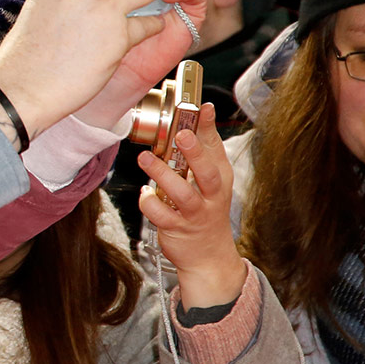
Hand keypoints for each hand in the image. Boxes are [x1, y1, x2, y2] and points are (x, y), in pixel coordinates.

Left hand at [138, 104, 245, 309]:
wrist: (208, 255)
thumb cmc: (205, 211)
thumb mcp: (211, 182)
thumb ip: (204, 151)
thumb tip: (200, 114)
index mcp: (220, 180)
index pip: (217, 150)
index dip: (210, 128)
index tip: (203, 107)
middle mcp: (211, 196)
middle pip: (207, 173)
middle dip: (195, 153)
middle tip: (181, 134)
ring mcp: (195, 214)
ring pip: (181, 193)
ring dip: (162, 174)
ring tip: (145, 158)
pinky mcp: (177, 229)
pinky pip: (161, 215)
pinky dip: (149, 202)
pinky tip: (144, 192)